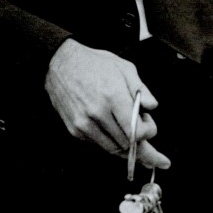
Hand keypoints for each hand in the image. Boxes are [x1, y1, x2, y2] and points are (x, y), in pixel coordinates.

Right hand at [44, 38, 170, 169]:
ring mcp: (84, 124)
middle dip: (142, 145)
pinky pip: (99, 144)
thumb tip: (152, 107)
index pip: (137, 132)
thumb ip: (141, 89)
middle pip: (127, 145)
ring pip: (113, 149)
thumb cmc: (94, 63)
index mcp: (113, 96)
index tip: (149, 121)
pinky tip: (114, 130)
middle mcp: (98, 113)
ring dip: (127, 146)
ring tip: (133, 135)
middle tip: (151, 144)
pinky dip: (111, 141)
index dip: (149, 131)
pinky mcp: (75, 129)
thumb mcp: (124, 67)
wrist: (60, 63)